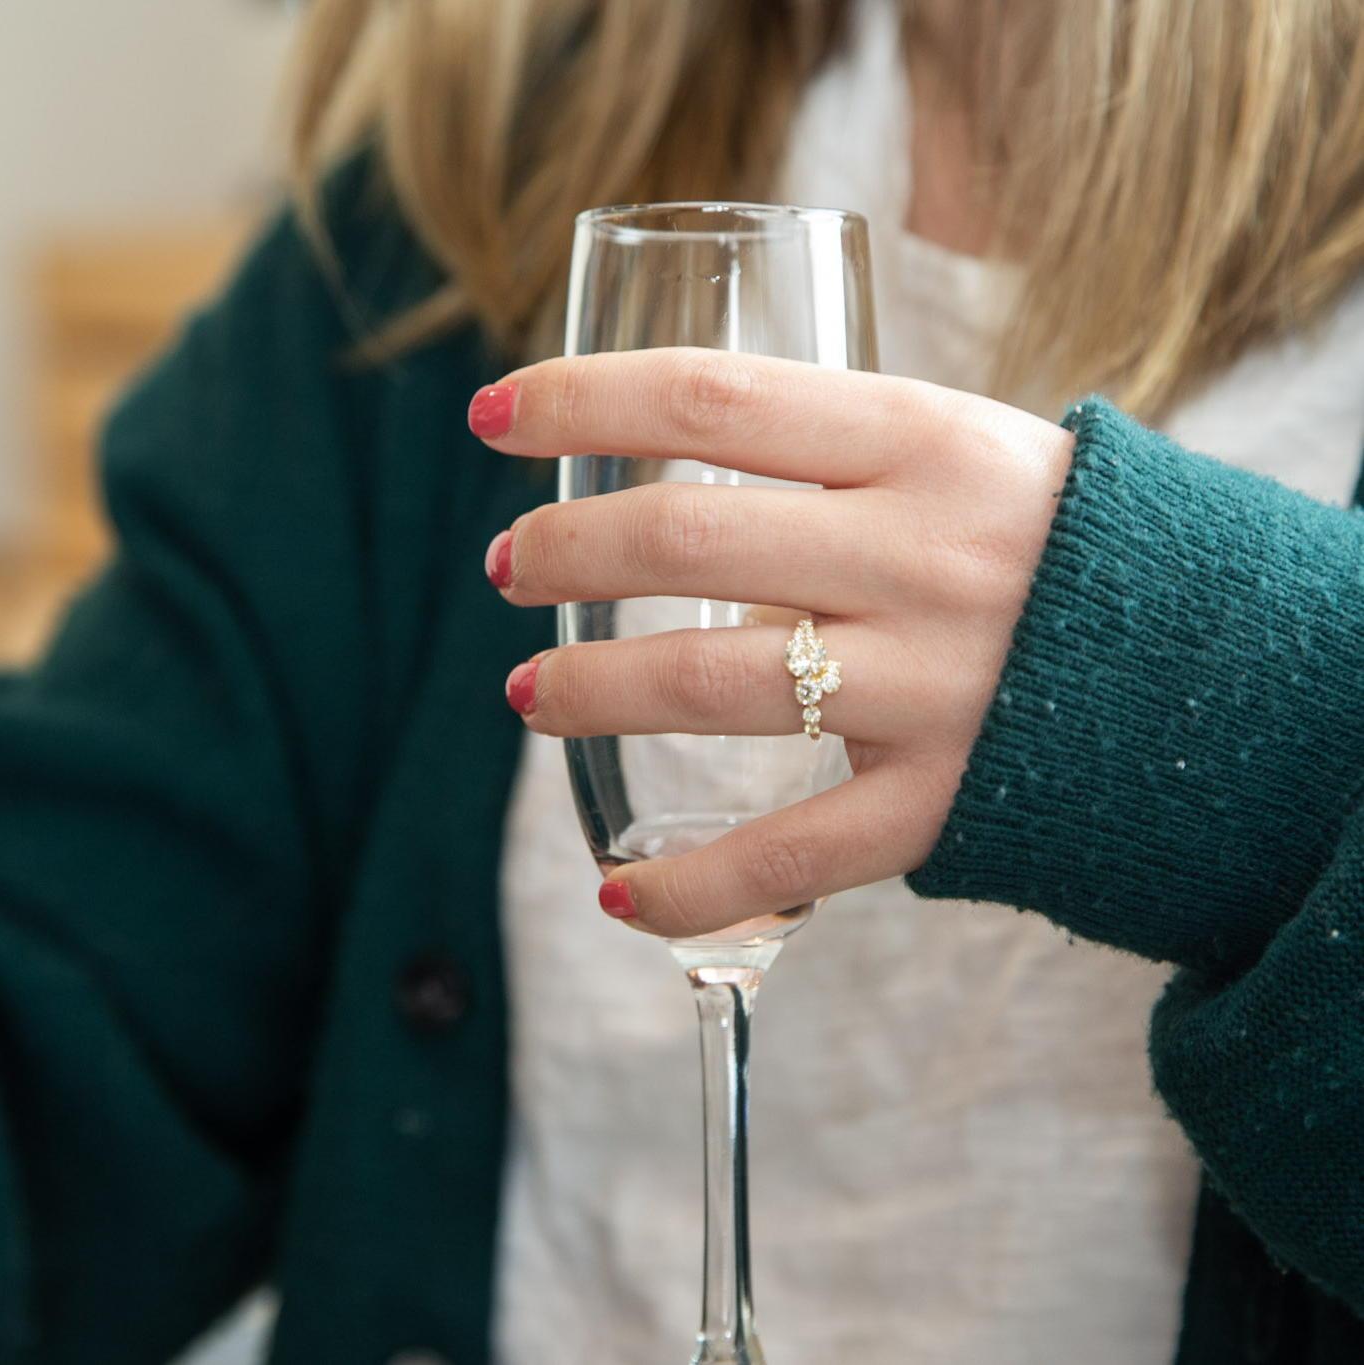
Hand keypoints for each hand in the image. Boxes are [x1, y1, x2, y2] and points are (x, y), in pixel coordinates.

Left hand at [469, 348, 1073, 935]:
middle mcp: (924, 556)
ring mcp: (935, 687)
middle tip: (510, 567)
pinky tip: (621, 896)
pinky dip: (691, 888)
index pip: (712, 397)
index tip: (493, 416)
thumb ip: (832, 463)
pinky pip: (791, 858)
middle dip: (564, 550)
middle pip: (688, 541)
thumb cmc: (1054, 544)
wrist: (1214, 669)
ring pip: (709, 687)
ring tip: (530, 692)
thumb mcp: (965, 458)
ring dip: (588, 691)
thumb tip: (666, 482)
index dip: (579, 398)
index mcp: (926, 443)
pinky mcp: (944, 803)